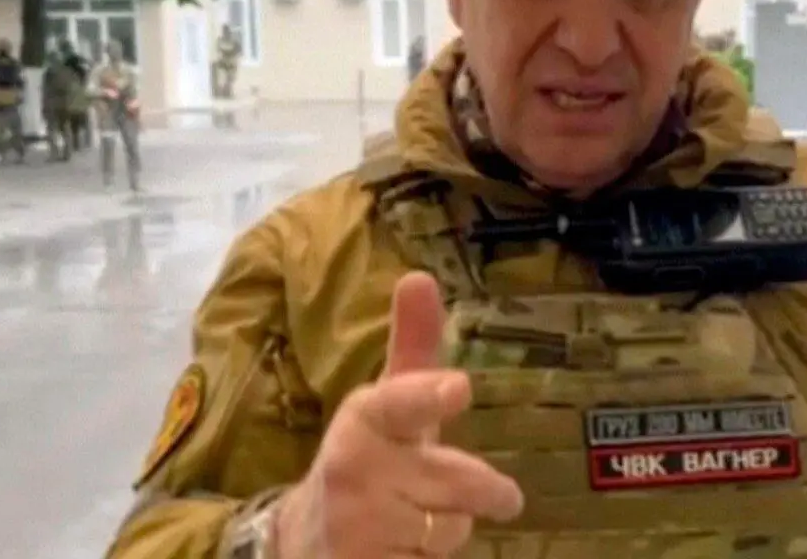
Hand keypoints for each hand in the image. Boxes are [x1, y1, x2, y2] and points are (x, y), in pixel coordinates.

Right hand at [274, 271, 523, 557]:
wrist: (307, 537)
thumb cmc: (370, 456)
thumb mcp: (390, 404)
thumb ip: (414, 346)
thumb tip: (419, 275)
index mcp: (364, 419)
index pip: (399, 404)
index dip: (428, 396)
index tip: (459, 387)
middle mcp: (353, 470)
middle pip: (456, 482)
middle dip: (483, 491)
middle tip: (499, 494)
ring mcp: (353, 528)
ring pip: (450, 530)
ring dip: (452, 529)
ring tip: (421, 518)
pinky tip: (405, 549)